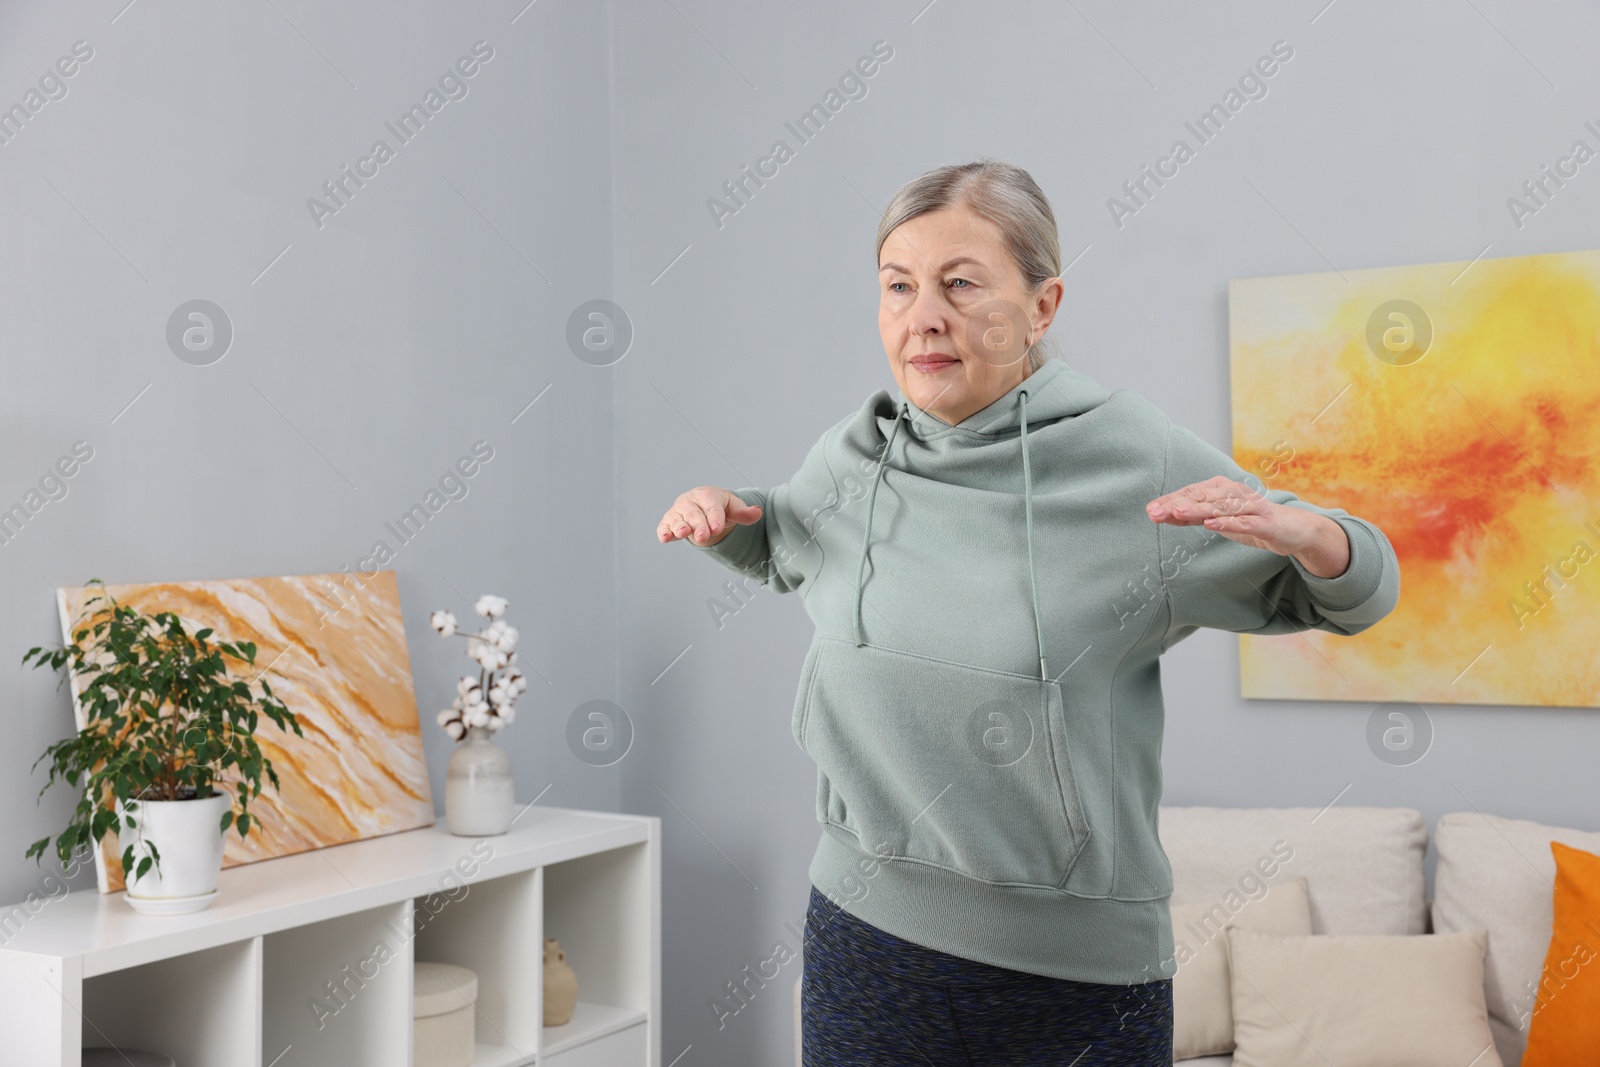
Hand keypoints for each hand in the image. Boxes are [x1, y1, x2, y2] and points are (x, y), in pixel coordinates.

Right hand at [658, 487, 762, 545]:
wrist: (703, 504)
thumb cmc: (720, 506)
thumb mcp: (733, 508)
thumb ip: (744, 512)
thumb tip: (757, 512)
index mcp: (708, 495)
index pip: (711, 506)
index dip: (714, 517)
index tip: (717, 528)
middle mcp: (691, 501)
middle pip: (694, 513)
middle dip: (698, 525)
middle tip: (703, 537)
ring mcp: (678, 511)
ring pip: (677, 519)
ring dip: (679, 526)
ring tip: (683, 533)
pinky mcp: (669, 522)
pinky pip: (664, 526)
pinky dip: (664, 532)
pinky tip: (665, 538)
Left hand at [1146, 475, 1349, 576]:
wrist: (1293, 530)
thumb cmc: (1251, 522)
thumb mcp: (1218, 520)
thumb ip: (1192, 517)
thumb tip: (1162, 514)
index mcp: (1222, 490)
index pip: (1192, 493)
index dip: (1171, 501)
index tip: (1150, 510)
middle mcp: (1235, 493)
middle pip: (1202, 497)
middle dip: (1177, 504)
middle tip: (1155, 512)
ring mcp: (1251, 507)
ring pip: (1221, 507)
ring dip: (1197, 509)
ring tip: (1176, 513)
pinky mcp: (1265, 522)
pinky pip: (1245, 522)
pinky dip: (1228, 523)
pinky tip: (1211, 525)